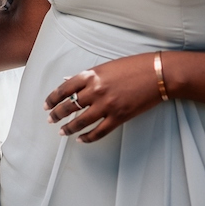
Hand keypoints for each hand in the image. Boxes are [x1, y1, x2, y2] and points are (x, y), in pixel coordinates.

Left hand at [44, 53, 161, 142]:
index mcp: (91, 75)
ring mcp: (107, 105)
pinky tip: (81, 139)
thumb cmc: (134, 66)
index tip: (47, 105)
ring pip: (81, 121)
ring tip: (62, 132)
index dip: (52, 98)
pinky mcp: (119, 117)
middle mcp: (96, 90)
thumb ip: (88, 76)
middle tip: (50, 119)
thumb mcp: (107, 66)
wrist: (158, 74)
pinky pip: (98, 131)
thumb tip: (68, 81)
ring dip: (69, 128)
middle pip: (69, 106)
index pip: (64, 89)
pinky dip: (88, 137)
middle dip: (56, 114)